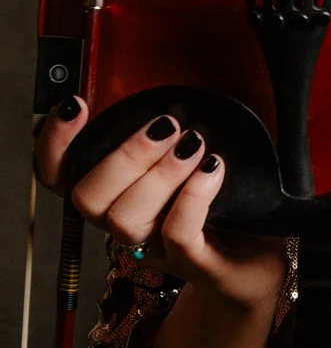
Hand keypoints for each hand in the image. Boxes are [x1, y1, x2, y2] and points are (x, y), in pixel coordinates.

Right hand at [33, 97, 288, 314]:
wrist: (258, 259)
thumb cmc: (222, 200)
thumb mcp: (190, 156)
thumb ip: (170, 129)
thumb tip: (170, 84)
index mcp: (117, 194)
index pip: (60, 176)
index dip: (55, 144)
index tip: (76, 105)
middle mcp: (127, 224)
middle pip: (87, 198)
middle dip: (122, 156)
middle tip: (167, 125)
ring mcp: (157, 248)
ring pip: (125, 219)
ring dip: (158, 174)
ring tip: (194, 144)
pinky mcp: (195, 263)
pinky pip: (177, 235)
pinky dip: (192, 196)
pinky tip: (213, 169)